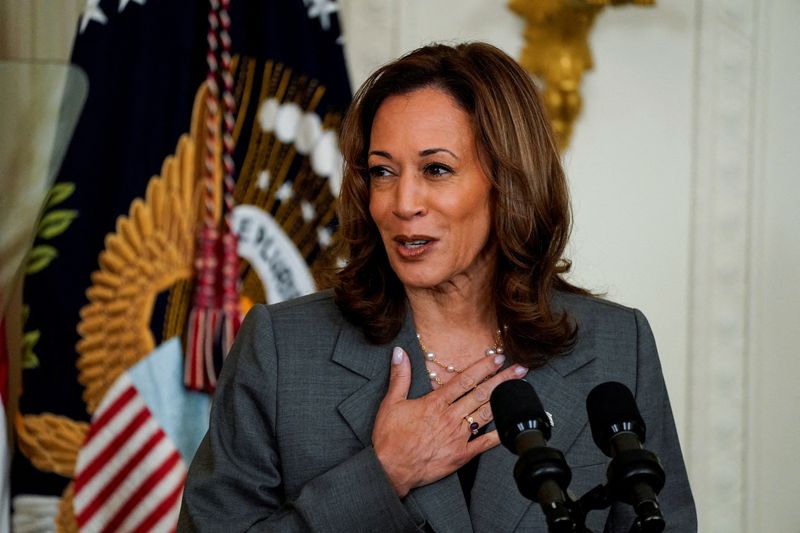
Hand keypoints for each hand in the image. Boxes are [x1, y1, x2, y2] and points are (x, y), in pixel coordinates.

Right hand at [372, 346, 527, 497]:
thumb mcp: (391, 403)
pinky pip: (485, 444)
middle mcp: (450, 417)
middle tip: (520, 369)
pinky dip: (500, 434)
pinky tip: (511, 425)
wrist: (390, 469)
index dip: (483, 367)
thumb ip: (400, 376)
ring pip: (486, 414)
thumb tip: (400, 352)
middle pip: (481, 394)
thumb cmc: (389, 437)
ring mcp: (458, 437)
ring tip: (519, 390)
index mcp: (435, 403)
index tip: (497, 357)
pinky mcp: (461, 455)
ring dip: (504, 400)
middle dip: (502, 380)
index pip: (464, 380)